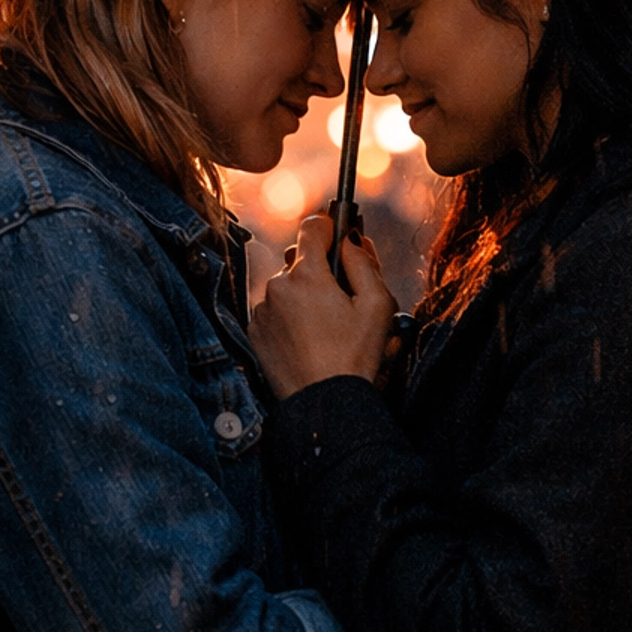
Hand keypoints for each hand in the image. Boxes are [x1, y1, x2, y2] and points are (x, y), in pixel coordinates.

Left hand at [250, 215, 397, 399]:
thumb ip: (364, 263)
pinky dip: (288, 317)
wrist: (324, 403)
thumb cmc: (355, 357)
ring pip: (286, 288)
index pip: (312, 228)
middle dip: (321, 271)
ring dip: (303, 296)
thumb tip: (350, 241)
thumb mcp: (377, 305)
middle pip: (300, 261)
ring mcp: (262, 310)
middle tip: (341, 297)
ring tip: (324, 328)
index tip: (339, 236)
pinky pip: (273, 311)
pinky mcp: (254, 332)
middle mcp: (277, 285)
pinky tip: (307, 340)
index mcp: (307, 274)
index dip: (330, 228)